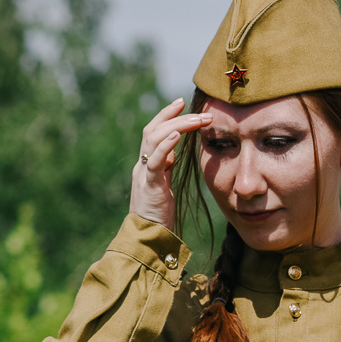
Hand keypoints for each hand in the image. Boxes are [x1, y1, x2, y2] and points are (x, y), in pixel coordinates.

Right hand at [130, 99, 210, 230]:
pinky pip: (155, 161)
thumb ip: (167, 167)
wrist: (147, 238)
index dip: (167, 115)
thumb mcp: (164, 185)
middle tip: (197, 110)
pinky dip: (165, 146)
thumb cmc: (158, 215)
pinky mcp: (149, 186)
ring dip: (177, 126)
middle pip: (153, 130)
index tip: (182, 102)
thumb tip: (175, 150)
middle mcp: (142, 165)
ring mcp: (144, 174)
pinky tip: (177, 136)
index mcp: (148, 164)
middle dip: (175, 116)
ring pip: (154, 139)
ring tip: (196, 120)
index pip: (155, 131)